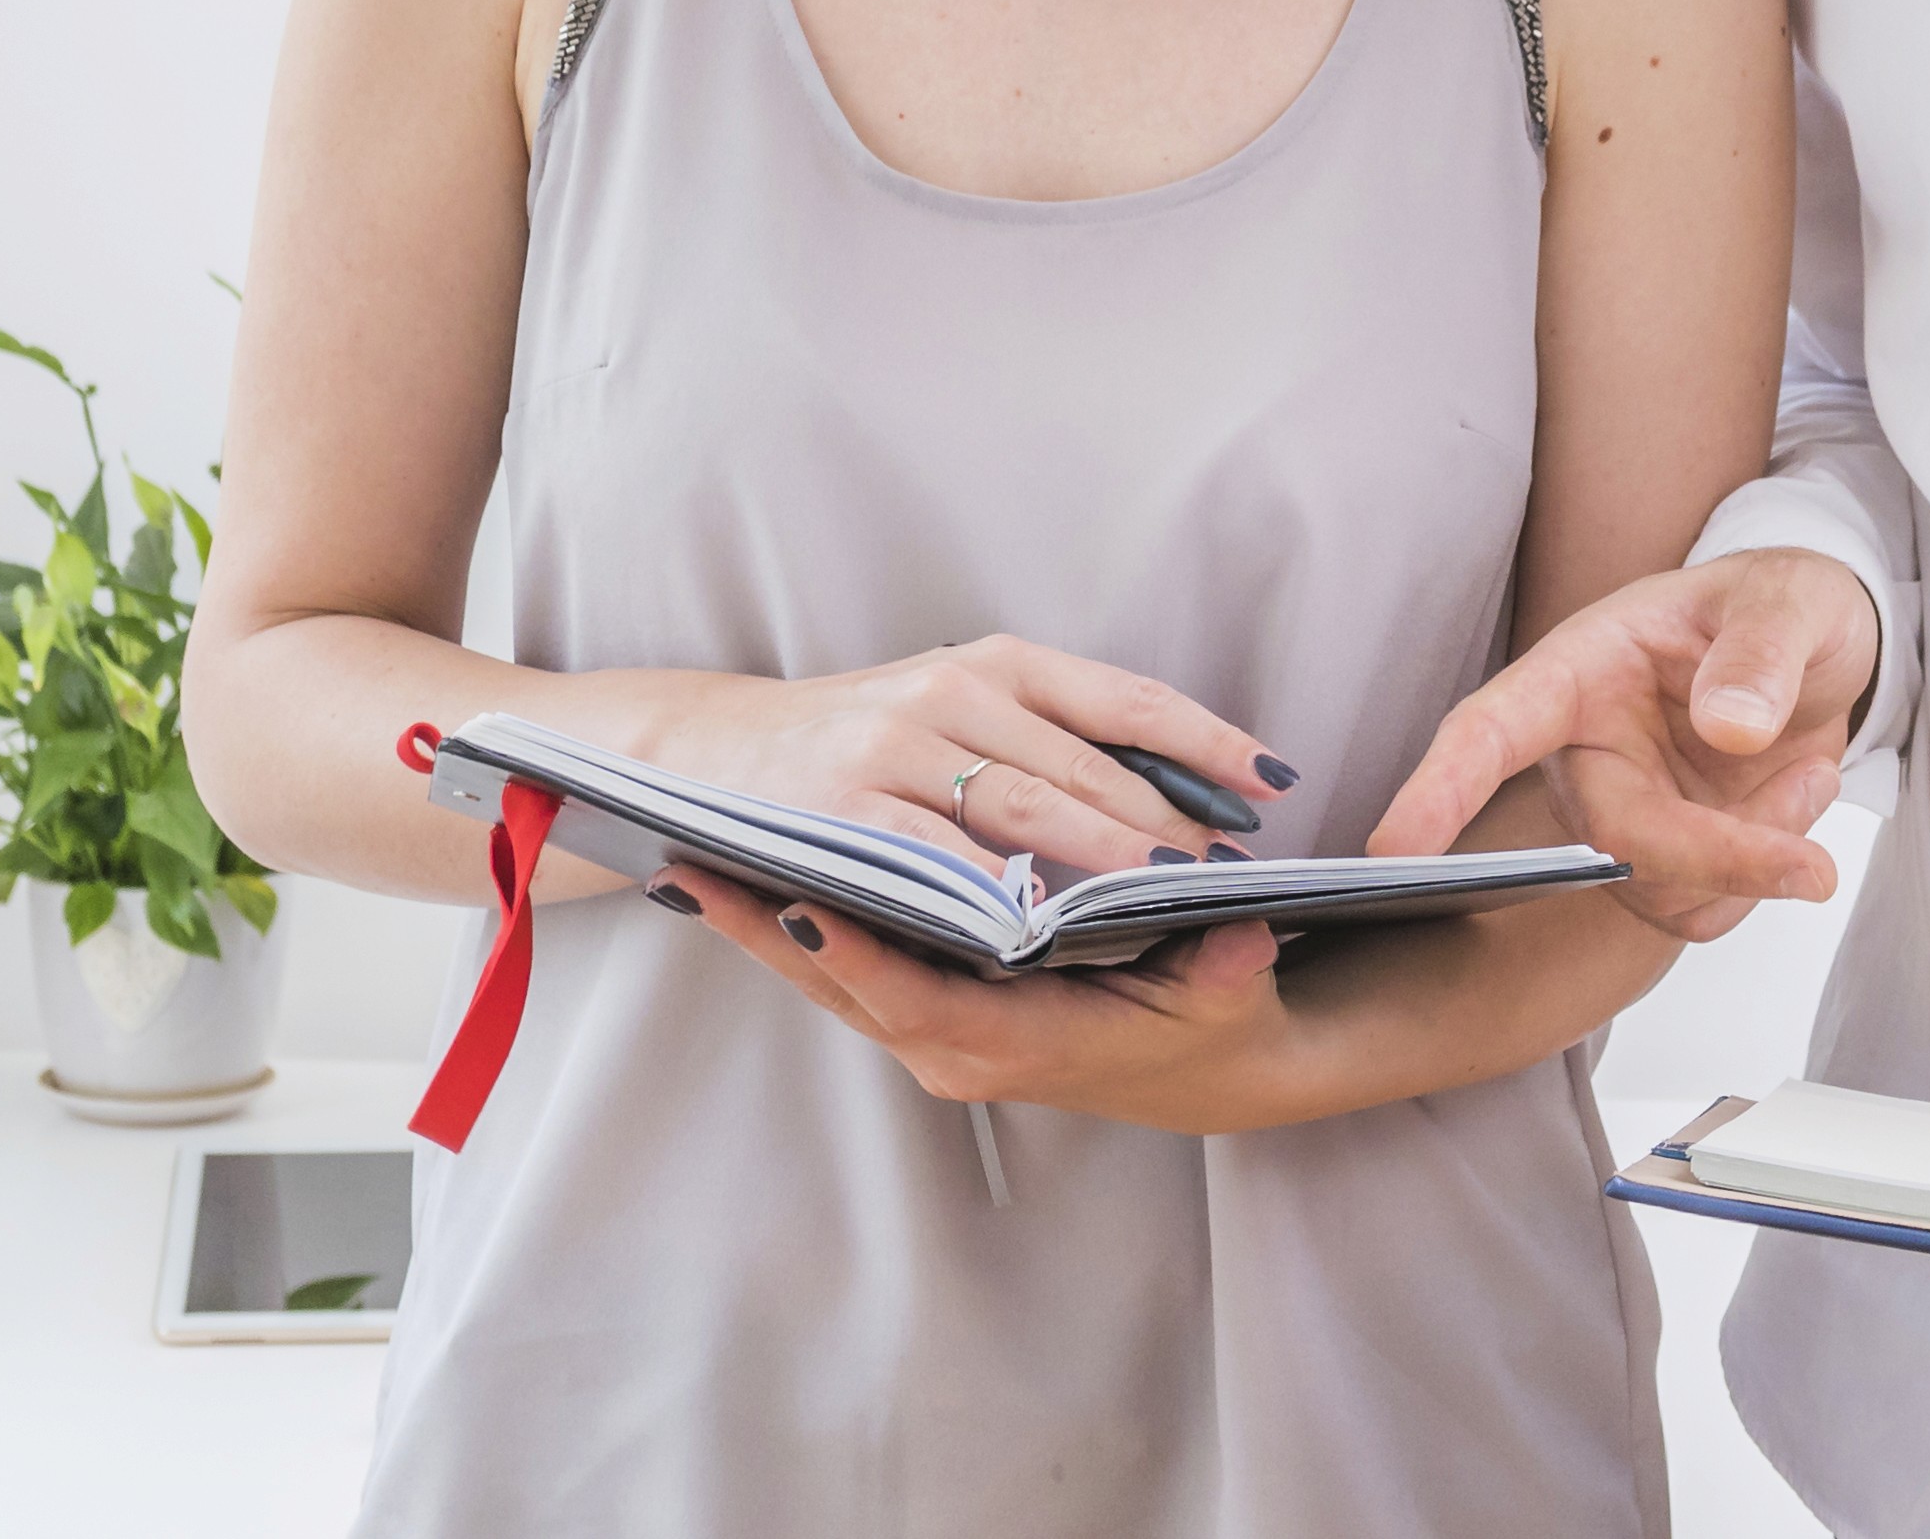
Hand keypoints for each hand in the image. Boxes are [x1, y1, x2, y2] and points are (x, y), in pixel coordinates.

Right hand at [645, 634, 1287, 882]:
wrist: (706, 750)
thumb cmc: (862, 739)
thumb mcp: (961, 709)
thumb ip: (1054, 742)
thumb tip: (1178, 792)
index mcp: (998, 663)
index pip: (1125, 699)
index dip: (1205, 740)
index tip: (1274, 781)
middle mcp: (952, 688)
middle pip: (1087, 760)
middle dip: (1166, 821)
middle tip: (1235, 868)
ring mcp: (894, 746)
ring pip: (1023, 807)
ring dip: (1102, 855)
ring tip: (1169, 897)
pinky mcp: (843, 809)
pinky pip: (934, 858)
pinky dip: (990, 892)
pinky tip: (1041, 928)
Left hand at [661, 869, 1300, 1129]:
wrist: (1205, 1070)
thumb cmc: (1211, 1025)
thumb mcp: (1226, 1000)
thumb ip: (1222, 974)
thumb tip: (1238, 942)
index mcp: (1015, 1047)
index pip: (915, 1001)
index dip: (855, 956)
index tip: (792, 907)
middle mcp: (959, 1048)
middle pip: (843, 987)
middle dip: (766, 930)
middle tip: (694, 867)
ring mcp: (938, 1029)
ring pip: (833, 976)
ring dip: (763, 923)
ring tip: (692, 860)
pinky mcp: (932, 1002)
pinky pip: (851, 961)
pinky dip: (798, 922)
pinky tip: (754, 870)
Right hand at [1368, 552, 1876, 938]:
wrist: (1817, 653)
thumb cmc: (1777, 605)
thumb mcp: (1790, 599)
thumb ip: (1762, 653)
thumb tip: (1728, 724)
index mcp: (1580, 669)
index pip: (1491, 730)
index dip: (1441, 789)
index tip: (1393, 853)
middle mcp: (1583, 751)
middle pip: (1607, 839)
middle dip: (1712, 857)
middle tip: (1814, 867)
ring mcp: (1623, 812)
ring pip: (1659, 889)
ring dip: (1756, 855)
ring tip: (1807, 773)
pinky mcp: (1665, 860)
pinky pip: (1698, 911)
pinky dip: (1766, 877)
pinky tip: (1793, 803)